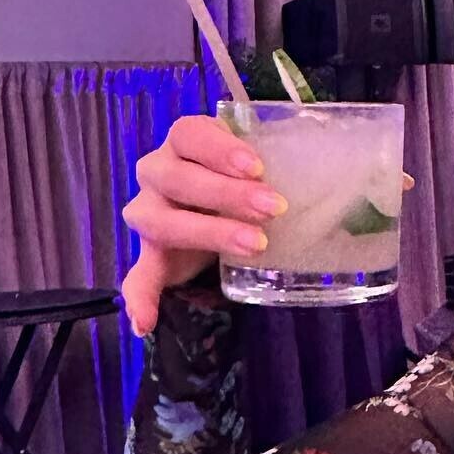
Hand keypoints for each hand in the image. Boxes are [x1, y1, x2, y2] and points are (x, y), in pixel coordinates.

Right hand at [121, 115, 284, 336]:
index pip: (190, 133)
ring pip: (161, 220)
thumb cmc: (240, 178)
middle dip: (228, 193)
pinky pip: (137, 275)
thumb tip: (317, 180)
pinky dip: (139, 297)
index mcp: (183, 142)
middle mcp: (158, 171)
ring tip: (253, 245)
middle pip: (179, 178)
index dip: (220, 149)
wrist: (214, 205)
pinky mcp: (150, 253)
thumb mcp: (252, 166)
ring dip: (208, 233)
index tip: (257, 167)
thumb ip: (269, 167)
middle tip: (274, 208)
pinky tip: (145, 320)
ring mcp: (149, 212)